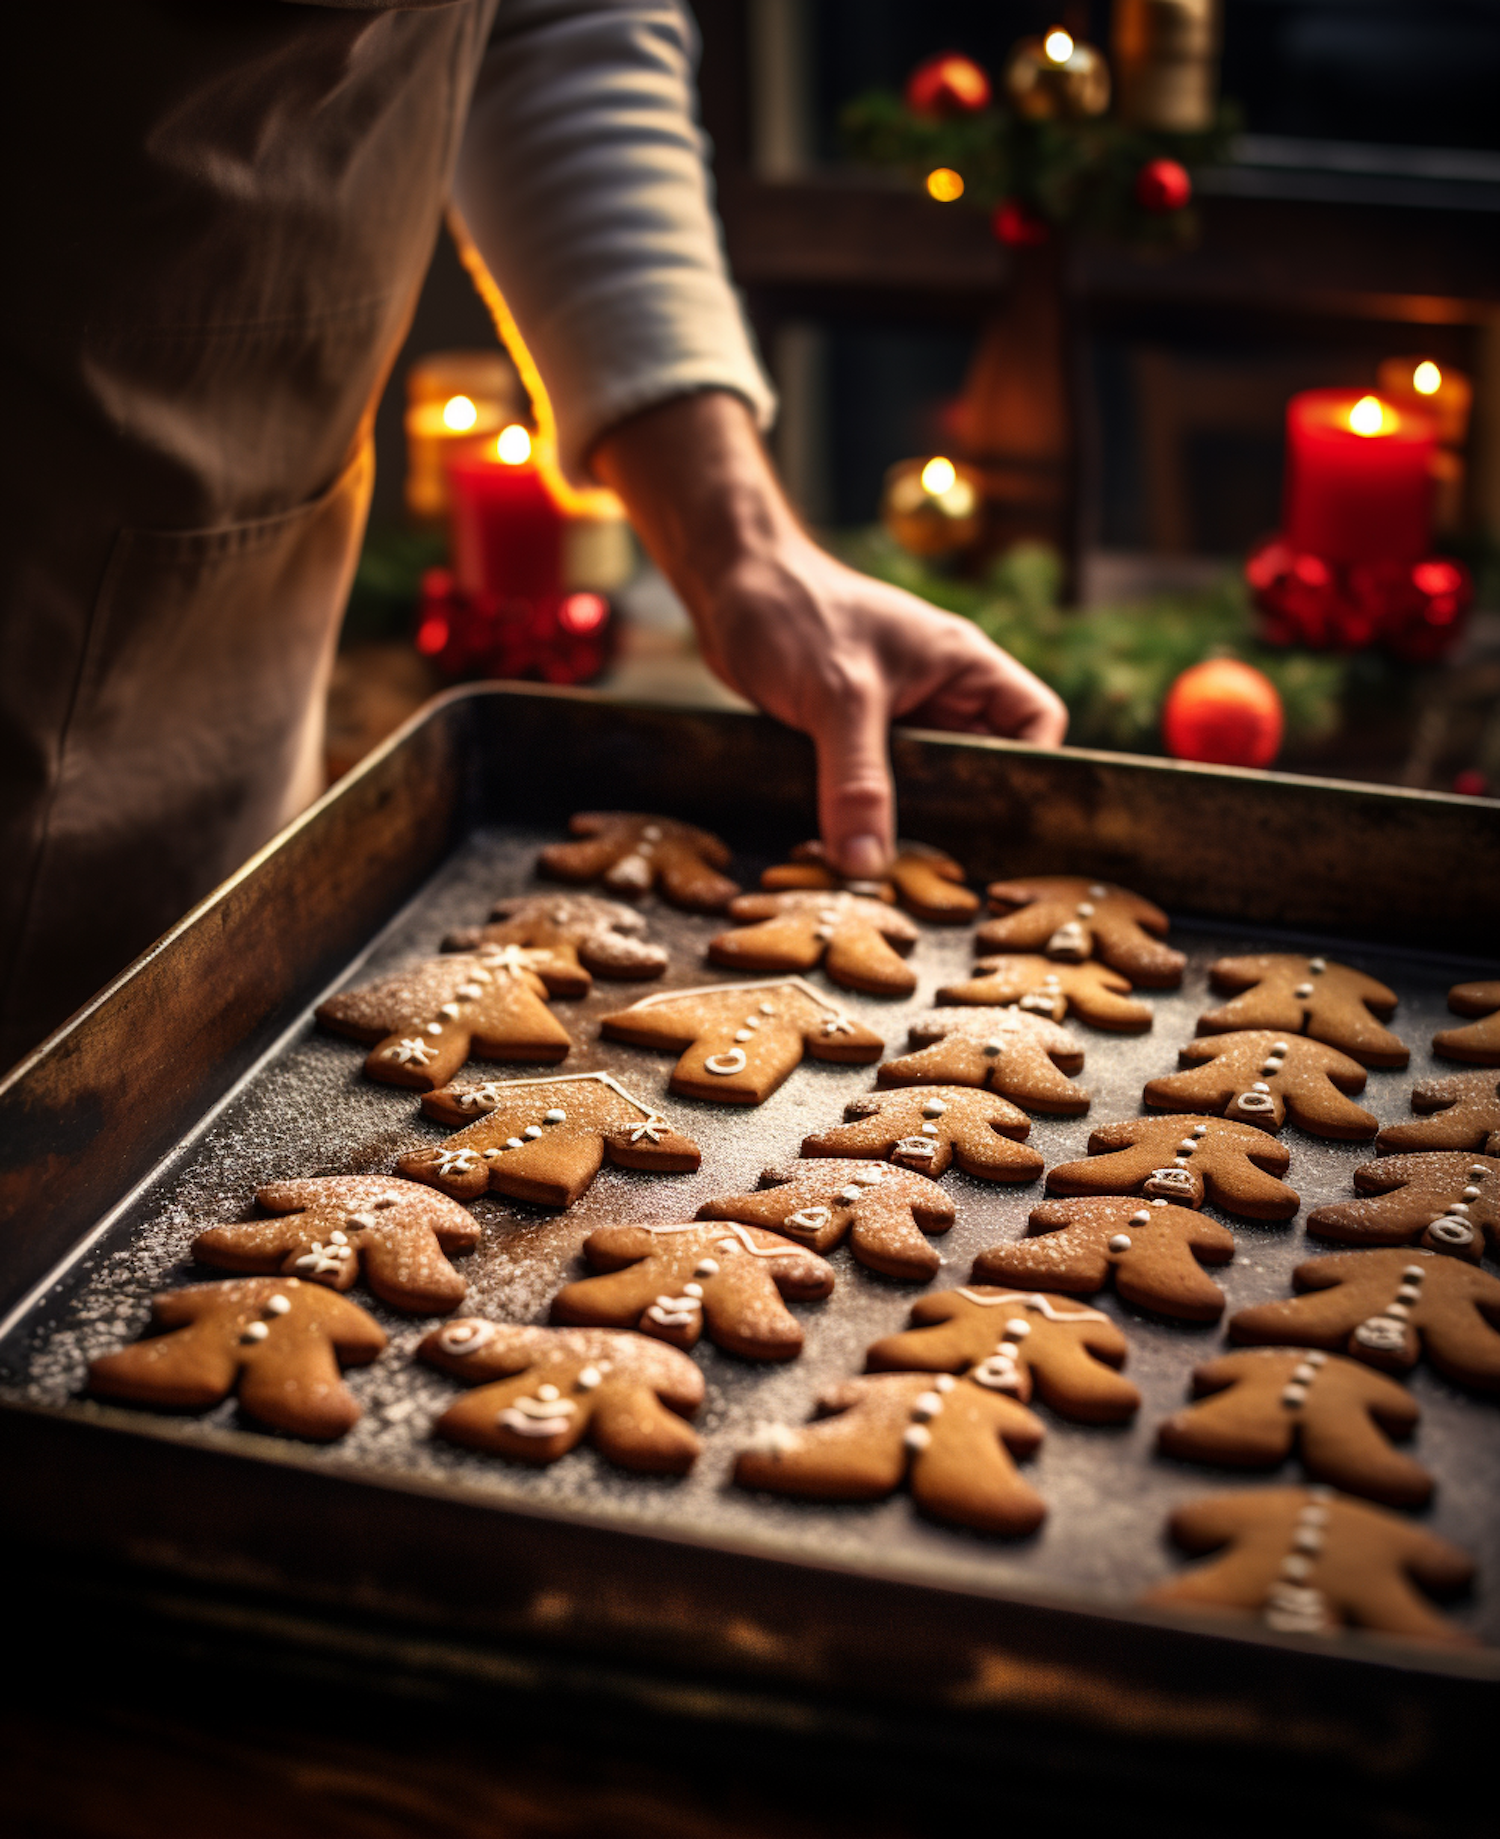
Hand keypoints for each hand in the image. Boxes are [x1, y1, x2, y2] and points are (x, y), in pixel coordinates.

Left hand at [591, 392, 1066, 876]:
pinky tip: (849, 843)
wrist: (729, 585)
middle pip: (983, 764)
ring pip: (928, 781)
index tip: (1002, 820)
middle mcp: (942, 691)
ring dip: (911, 817)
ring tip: (895, 866)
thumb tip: (868, 861)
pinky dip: (868, 811)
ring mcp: (899, 713)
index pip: (1037, 722)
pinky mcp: (855, 732)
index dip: (1032, 770)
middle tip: (947, 866)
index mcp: (966, 664)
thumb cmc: (794, 613)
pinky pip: (879, 783)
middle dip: (966, 811)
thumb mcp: (837, 698)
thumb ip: (858, 781)